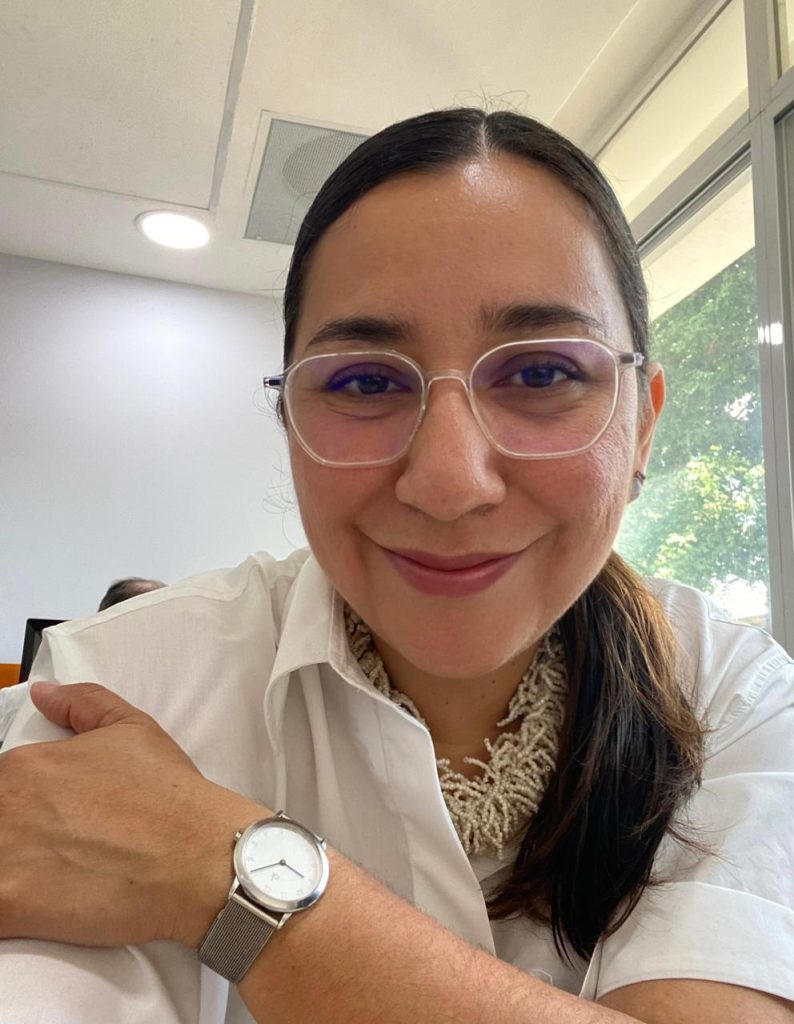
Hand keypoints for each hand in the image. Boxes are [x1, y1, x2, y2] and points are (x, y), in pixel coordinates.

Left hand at [0, 682, 265, 949]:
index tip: (51, 824)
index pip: (1, 785)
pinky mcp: (8, 905)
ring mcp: (2, 854)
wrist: (196, 857)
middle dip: (18, 837)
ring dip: (14, 868)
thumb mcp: (133, 730)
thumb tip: (44, 693)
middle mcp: (6, 804)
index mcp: (26, 765)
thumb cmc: (169, 798)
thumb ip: (83, 704)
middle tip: (60, 852)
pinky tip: (44, 906)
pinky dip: (12, 908)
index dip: (25, 809)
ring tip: (54, 877)